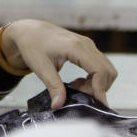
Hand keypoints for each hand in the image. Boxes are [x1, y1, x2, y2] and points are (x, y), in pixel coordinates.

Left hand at [0, 19, 116, 108]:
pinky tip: (77, 82)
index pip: (100, 70)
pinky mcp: (86, 48)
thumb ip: (53, 87)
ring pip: (106, 68)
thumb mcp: (41, 68)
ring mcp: (88, 45)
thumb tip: (58, 106)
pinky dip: (93, 78)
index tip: (96, 104)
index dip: (100, 89)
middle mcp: (86, 44)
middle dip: (99, 88)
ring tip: (76, 88)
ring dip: (96, 83)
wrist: (28, 31)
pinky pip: (99, 65)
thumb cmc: (32, 45)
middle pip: (107, 71)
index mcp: (76, 47)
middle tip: (80, 95)